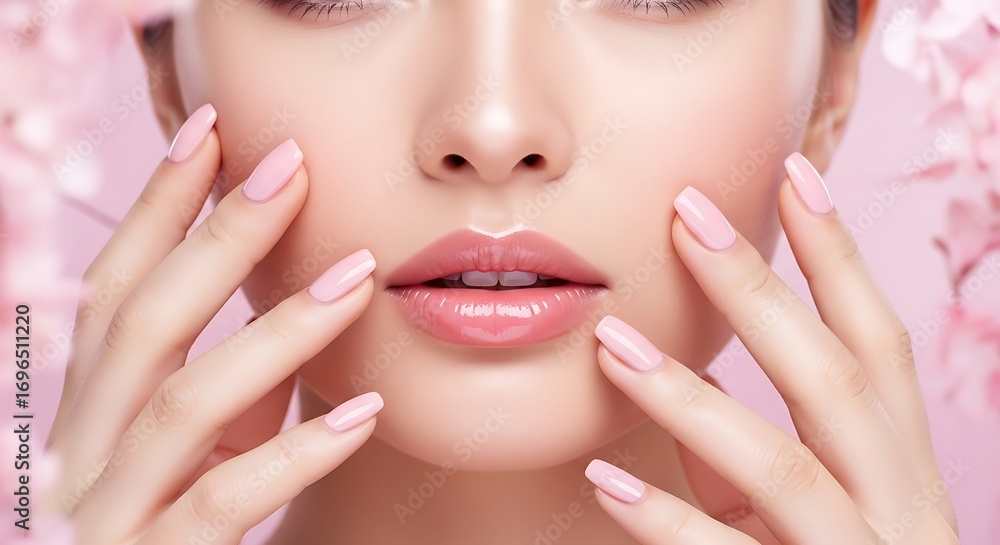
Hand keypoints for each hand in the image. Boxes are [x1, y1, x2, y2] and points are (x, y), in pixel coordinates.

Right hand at [42, 104, 381, 544]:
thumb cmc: (160, 534)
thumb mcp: (190, 452)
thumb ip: (230, 390)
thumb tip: (286, 312)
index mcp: (89, 409)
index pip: (114, 286)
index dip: (157, 206)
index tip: (213, 130)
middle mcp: (83, 447)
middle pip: (142, 321)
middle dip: (216, 237)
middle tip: (292, 165)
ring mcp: (109, 507)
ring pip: (187, 400)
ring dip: (278, 330)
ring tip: (359, 277)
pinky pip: (221, 499)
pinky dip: (296, 453)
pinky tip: (365, 414)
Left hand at [586, 153, 959, 544]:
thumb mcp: (809, 518)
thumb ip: (756, 465)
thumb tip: (680, 393)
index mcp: (897, 464)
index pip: (876, 340)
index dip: (839, 257)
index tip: (792, 175)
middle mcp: (897, 503)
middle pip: (833, 377)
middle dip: (762, 291)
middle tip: (687, 214)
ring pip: (782, 465)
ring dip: (691, 398)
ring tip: (612, 343)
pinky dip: (669, 519)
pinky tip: (608, 481)